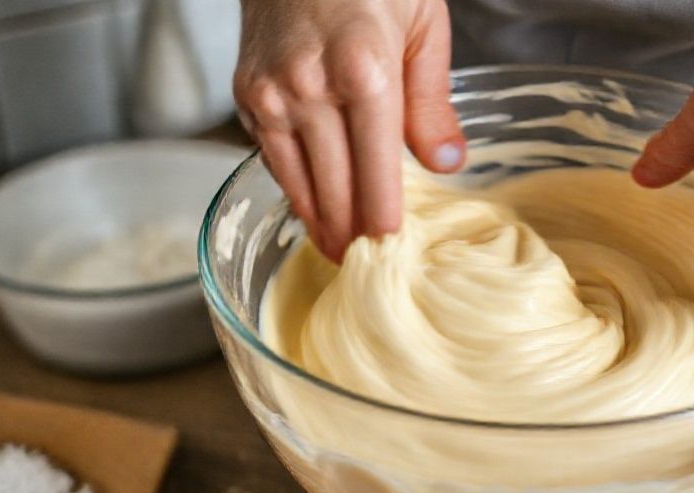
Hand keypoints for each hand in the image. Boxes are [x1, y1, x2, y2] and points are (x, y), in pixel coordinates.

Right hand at [233, 0, 465, 261]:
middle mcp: (309, 88)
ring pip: (299, 185)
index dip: (384, 224)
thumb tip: (446, 164)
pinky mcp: (247, 96)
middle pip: (335, 191)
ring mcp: (271, 95)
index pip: (377, 176)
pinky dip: (295, 190)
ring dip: (321, 225)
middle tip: (368, 268)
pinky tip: (314, 210)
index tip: (393, 255)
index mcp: (364, 73)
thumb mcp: (424, 24)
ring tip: (340, 254)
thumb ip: (433, 101)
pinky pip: (274, 160)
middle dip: (353, 237)